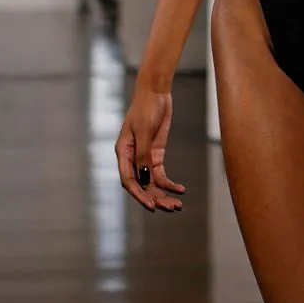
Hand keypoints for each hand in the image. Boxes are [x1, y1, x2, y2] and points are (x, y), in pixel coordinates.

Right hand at [116, 90, 186, 211]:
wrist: (156, 93)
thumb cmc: (146, 108)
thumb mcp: (144, 130)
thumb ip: (143, 155)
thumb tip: (145, 179)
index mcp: (123, 153)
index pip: (128, 180)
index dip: (139, 195)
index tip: (151, 205)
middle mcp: (132, 158)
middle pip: (142, 185)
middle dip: (155, 198)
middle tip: (169, 208)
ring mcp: (144, 157)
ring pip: (152, 183)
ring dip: (163, 194)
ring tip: (177, 206)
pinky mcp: (156, 154)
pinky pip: (161, 174)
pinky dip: (170, 183)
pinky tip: (181, 190)